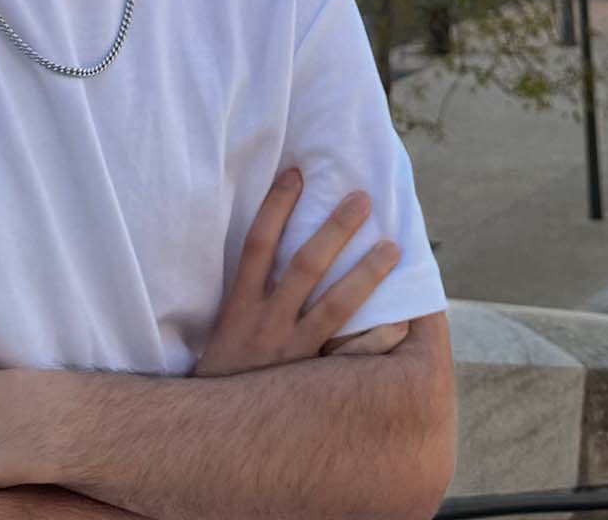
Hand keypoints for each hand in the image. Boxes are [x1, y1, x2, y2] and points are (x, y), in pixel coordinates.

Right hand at [192, 168, 400, 377]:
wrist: (205, 435)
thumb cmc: (221, 374)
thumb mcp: (224, 328)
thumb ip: (249, 295)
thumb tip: (271, 249)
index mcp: (239, 306)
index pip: (257, 244)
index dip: (276, 207)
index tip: (296, 173)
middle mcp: (266, 324)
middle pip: (305, 266)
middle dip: (334, 229)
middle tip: (363, 199)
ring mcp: (290, 354)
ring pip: (334, 306)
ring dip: (366, 274)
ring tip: (393, 246)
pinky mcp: (308, 382)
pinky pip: (349, 358)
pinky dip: (375, 340)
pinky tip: (402, 322)